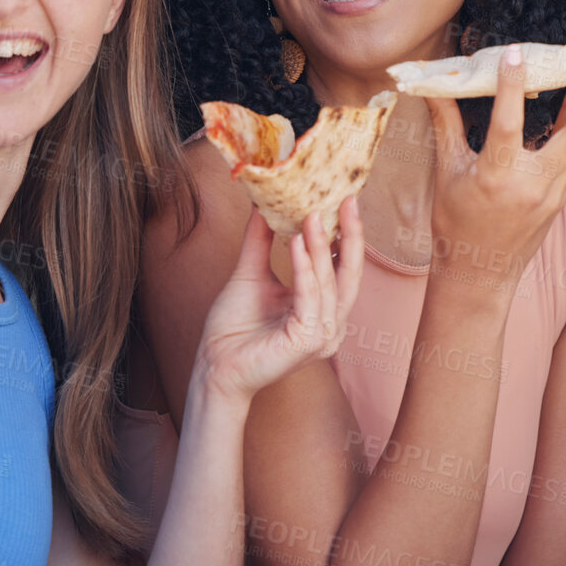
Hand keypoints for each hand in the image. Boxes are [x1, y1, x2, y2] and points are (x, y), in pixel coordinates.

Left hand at [194, 198, 361, 403]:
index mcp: (323, 310)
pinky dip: (304, 268)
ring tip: (311, 215)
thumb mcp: (251, 273)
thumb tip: (264, 203)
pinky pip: (310, 298)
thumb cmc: (233, 328)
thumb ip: (262, 241)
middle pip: (350, 274)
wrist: (214, 365)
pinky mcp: (307, 343)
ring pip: (330, 283)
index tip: (345, 199)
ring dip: (321, 247)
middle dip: (350, 235)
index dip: (348, 234)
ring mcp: (322, 336)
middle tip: (346, 200)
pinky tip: (296, 242)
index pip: (344, 268)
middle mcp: (330, 324)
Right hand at [423, 46, 565, 289]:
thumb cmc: (454, 226)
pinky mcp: (559, 198)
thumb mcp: (447, 174)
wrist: (478, 276)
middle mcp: (533, 186)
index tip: (516, 52)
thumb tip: (433, 88)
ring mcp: (552, 194)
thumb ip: (446, 126)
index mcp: (496, 178)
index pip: (507, 124)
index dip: (510, 87)